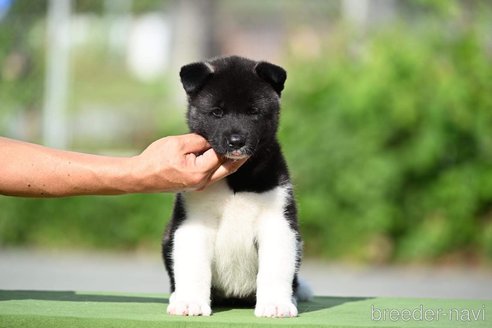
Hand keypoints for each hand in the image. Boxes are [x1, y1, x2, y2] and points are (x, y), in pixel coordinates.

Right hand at [132, 134, 246, 191]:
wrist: (140, 177)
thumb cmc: (156, 159)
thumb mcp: (178, 143)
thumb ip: (199, 140)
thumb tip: (212, 140)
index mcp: (200, 171)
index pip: (222, 156)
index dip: (230, 146)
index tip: (241, 138)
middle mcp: (202, 182)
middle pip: (227, 169)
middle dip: (238, 158)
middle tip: (249, 148)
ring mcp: (198, 186)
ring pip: (220, 173)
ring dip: (229, 163)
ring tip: (237, 151)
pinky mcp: (193, 185)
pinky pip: (211, 175)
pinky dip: (218, 167)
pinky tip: (220, 158)